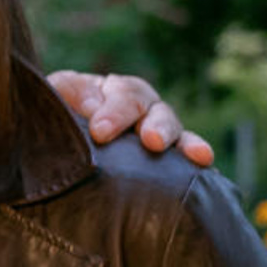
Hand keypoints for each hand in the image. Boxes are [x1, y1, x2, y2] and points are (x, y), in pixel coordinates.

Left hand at [47, 70, 213, 166]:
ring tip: (199, 156)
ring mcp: (158, 135)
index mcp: (116, 90)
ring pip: (178, 135)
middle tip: (153, 142)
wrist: (59, 141)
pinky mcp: (165, 164)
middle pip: (158, 112)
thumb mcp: (57, 95)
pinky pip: (186, 164)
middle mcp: (144, 110)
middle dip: (158, 126)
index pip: (124, 95)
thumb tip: (92, 108)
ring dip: (187, 144)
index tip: (100, 132)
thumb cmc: (57, 113)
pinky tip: (209, 175)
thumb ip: (69, 95)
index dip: (115, 112)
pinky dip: (198, 168)